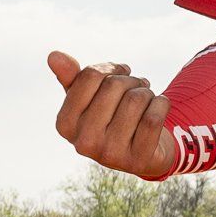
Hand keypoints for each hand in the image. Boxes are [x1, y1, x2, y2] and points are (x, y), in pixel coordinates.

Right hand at [47, 49, 176, 179]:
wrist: (143, 150)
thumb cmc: (112, 117)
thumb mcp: (89, 98)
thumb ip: (71, 77)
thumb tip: (53, 55)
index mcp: (65, 124)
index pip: (90, 75)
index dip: (111, 68)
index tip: (121, 72)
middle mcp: (84, 143)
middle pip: (114, 85)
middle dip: (131, 80)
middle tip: (137, 86)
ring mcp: (111, 154)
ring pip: (136, 99)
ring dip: (147, 92)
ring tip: (146, 99)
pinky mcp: (138, 160)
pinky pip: (154, 117)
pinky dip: (162, 104)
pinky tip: (158, 108)